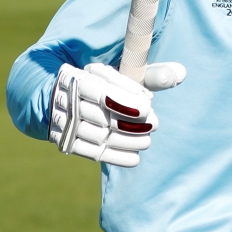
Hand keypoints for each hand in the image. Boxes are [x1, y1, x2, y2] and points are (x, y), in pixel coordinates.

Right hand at [48, 61, 185, 166]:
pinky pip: (90, 152)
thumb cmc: (95, 82)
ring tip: (147, 141)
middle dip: (131, 123)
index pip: (100, 90)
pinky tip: (135, 158)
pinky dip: (115, 156)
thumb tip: (181, 73)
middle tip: (155, 124)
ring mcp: (63, 123)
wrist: (49, 95)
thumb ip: (148, 73)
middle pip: (102, 115)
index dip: (124, 99)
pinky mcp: (65, 141)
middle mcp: (66, 100)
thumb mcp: (116, 73)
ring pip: (98, 135)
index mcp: (77, 77)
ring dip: (126, 141)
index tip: (148, 106)